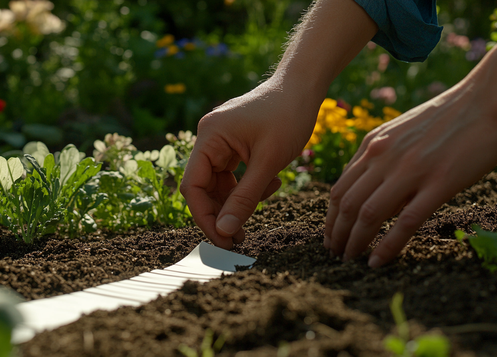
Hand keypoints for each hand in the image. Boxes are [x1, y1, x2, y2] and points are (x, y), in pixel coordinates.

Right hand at [180, 80, 321, 248]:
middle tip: (240, 238)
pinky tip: (271, 184)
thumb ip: (245, 198)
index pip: (193, 186)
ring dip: (237, 201)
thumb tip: (224, 231)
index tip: (223, 240)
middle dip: (221, 212)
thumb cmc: (288, 116)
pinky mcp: (233, 143)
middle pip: (203, 186)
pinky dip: (247, 185)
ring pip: (219, 183)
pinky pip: (232, 173)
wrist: (304, 86)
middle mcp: (209, 138)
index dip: (204, 217)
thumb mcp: (268, 163)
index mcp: (210, 137)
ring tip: (261, 208)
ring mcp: (220, 140)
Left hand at [324, 43, 496, 266]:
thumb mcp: (399, 132)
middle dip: (336, 233)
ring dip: (353, 242)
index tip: (329, 235)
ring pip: (367, 214)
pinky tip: (377, 261)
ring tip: (348, 259)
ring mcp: (410, 170)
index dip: (330, 217)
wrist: (486, 101)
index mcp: (372, 145)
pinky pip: (405, 222)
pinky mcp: (439, 183)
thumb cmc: (445, 117)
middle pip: (346, 204)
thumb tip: (364, 189)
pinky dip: (387, 246)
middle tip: (333, 253)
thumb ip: (378, 158)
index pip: (339, 188)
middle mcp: (383, 157)